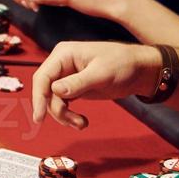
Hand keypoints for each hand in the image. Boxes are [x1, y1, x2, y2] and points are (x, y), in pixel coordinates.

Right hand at [29, 41, 160, 128]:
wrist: (139, 71)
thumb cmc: (122, 64)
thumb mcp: (101, 74)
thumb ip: (78, 83)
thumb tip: (55, 91)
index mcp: (64, 54)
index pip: (43, 76)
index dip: (38, 97)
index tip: (39, 117)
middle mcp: (62, 65)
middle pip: (45, 91)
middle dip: (55, 109)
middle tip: (72, 122)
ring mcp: (67, 77)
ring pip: (53, 101)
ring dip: (64, 115)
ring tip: (82, 123)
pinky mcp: (74, 89)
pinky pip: (63, 104)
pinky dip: (69, 116)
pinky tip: (81, 122)